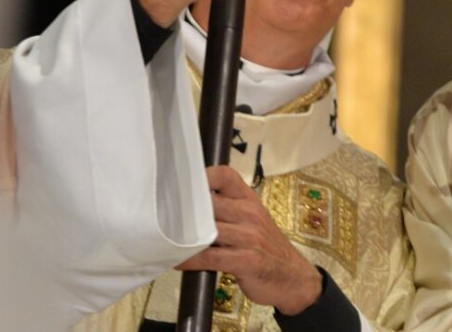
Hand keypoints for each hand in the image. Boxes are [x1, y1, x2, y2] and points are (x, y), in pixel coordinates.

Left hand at [178, 166, 321, 315]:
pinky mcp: (245, 260)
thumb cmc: (266, 247)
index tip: (182, 185)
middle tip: (160, 216)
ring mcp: (249, 237)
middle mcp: (250, 214)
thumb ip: (229, 211)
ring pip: (207, 230)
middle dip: (183, 210)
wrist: (292, 276)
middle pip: (210, 203)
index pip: (226, 176)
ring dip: (182, 237)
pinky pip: (209, 257)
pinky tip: (177, 261)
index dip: (203, 176)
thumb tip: (190, 206)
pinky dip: (189, 260)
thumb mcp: (254, 221)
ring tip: (163, 239)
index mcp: (250, 200)